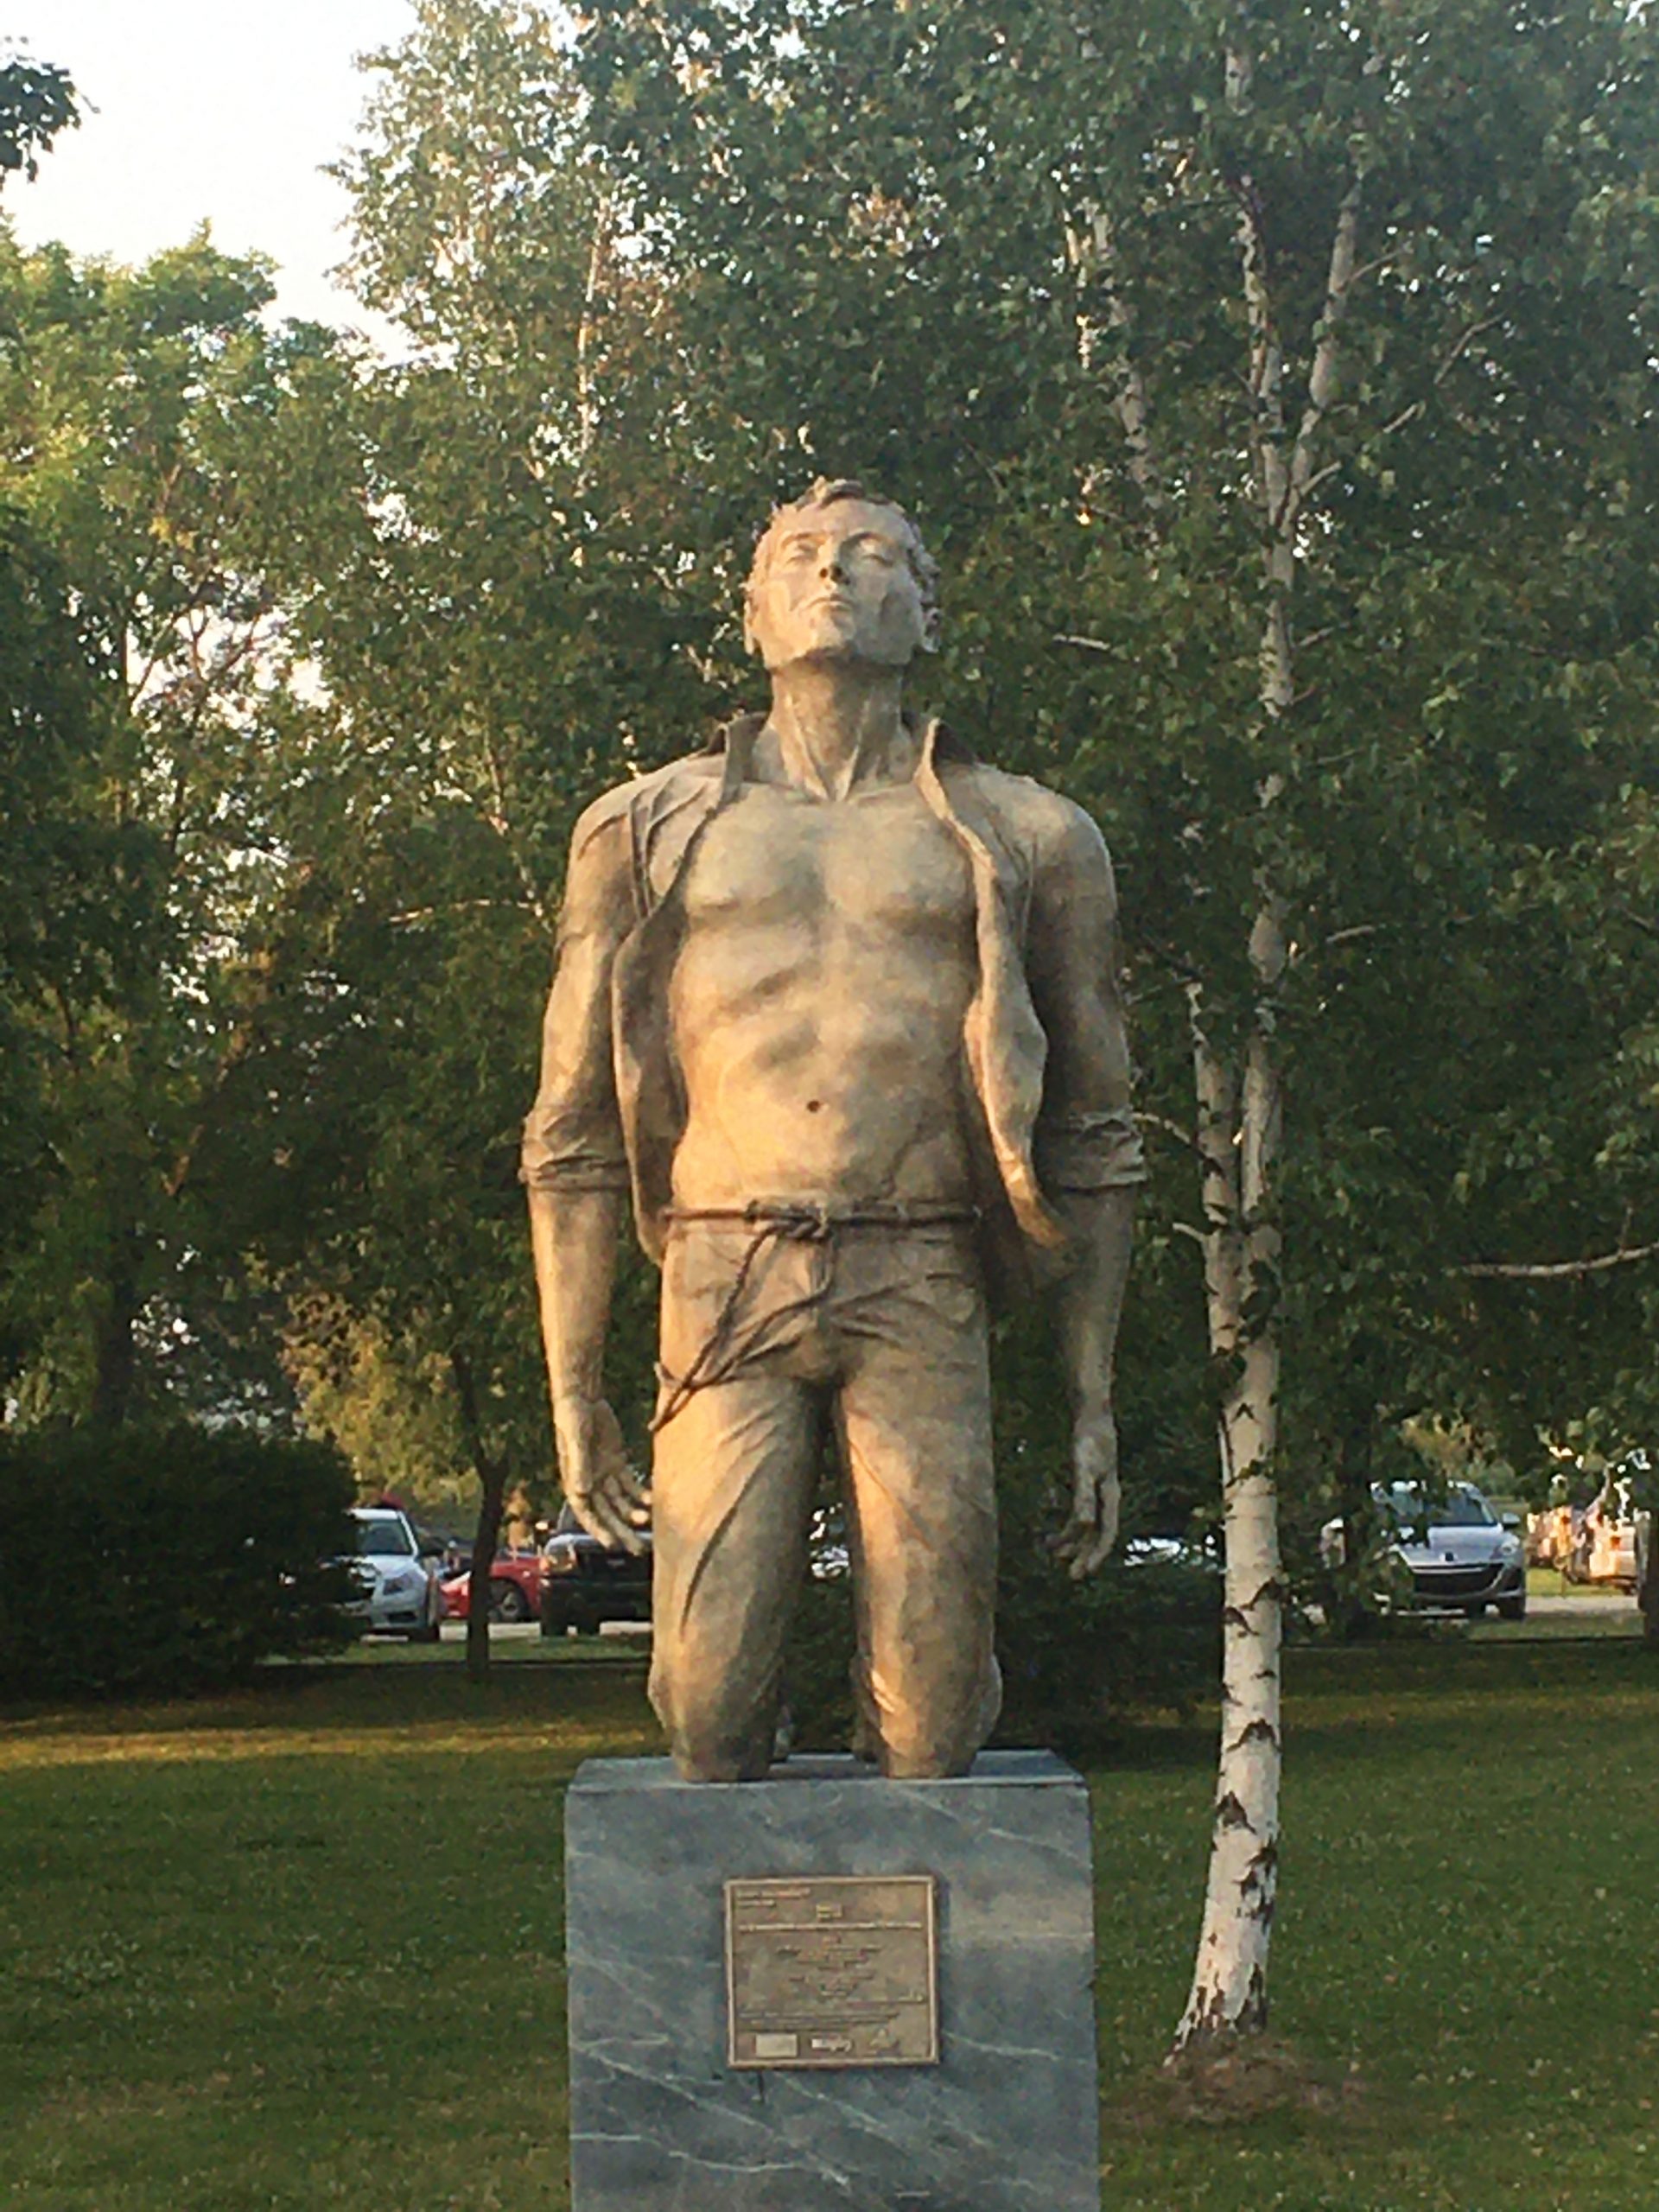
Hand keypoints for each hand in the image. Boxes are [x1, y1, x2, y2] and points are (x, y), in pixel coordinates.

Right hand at [553, 1393, 650, 1554]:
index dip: (598, 1529)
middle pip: (607, 1513)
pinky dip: (640, 1493)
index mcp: (573, 1481)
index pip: (587, 1512)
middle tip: (637, 1548)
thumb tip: (583, 1491)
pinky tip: (651, 1501)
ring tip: (646, 1523)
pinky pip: (630, 1483)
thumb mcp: (575, 1441)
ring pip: (620, 1501)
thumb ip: (580, 1465)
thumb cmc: (572, 1418)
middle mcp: (589, 1482)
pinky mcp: (617, 1462)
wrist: (582, 1397)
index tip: (612, 1544)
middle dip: (621, 1531)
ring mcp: (604, 1473)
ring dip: (632, 1513)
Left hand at [1053, 1403, 1120, 1580]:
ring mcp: (1099, 1490)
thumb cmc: (1089, 1439)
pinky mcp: (1088, 1483)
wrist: (1092, 1415)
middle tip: (1071, 1575)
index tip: (1082, 1572)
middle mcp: (1108, 1497)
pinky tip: (1057, 1531)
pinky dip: (1070, 1525)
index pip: (1106, 1534)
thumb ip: (1084, 1496)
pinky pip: (1082, 1512)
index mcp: (1110, 1495)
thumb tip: (1083, 1525)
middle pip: (1099, 1534)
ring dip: (1075, 1541)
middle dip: (1086, 1555)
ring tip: (1054, 1553)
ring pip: (1090, 1525)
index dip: (1096, 1555)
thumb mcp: (1084, 1468)